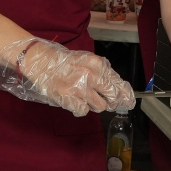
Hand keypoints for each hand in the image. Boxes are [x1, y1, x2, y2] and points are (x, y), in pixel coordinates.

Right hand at [0, 38, 134, 115]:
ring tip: (86, 98)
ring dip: (96, 105)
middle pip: (112, 95)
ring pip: (100, 106)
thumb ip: (102, 72)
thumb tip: (118, 89)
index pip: (117, 82)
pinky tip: (75, 101)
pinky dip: (81, 108)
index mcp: (97, 64)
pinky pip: (83, 110)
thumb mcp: (86, 60)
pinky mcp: (68, 98)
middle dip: (113, 102)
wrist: (41, 62)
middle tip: (110, 104)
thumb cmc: (65, 62)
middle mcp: (90, 75)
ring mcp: (79, 88)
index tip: (129, 101)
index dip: (125, 94)